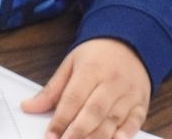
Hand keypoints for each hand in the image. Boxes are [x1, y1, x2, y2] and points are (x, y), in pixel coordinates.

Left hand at [22, 37, 149, 138]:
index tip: (50, 136)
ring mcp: (129, 93)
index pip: (73, 98)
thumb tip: (29, 106)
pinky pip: (135, 121)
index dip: (60, 120)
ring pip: (112, 120)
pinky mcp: (141, 102)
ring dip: (96, 138)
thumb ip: (52, 89)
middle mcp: (112, 82)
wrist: (131, 42)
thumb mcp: (72, 64)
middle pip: (93, 112)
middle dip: (77, 133)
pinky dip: (126, 134)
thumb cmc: (99, 55)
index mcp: (92, 69)